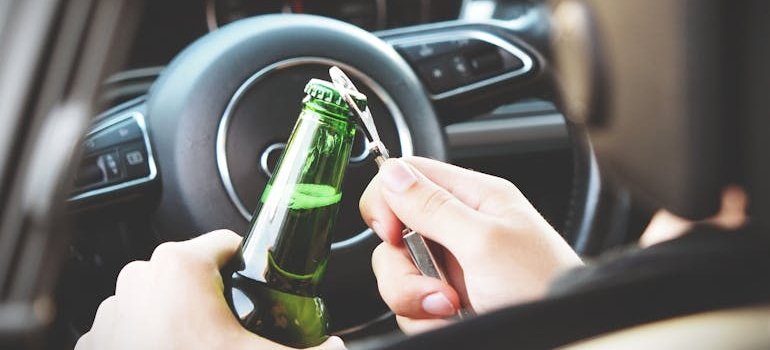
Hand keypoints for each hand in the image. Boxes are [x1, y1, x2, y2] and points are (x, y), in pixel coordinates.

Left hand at [75, 230, 344, 349]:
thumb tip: (336, 348)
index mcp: (181, 268)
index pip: (229, 244)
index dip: (251, 266)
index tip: (259, 287)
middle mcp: (138, 279)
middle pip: (194, 273)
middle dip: (216, 296)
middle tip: (235, 328)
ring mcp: (110, 312)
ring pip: (160, 299)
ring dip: (179, 318)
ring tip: (200, 349)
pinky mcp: (93, 344)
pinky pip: (130, 328)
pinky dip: (148, 341)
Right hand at [360, 157, 581, 333]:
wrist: (558, 336)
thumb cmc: (542, 288)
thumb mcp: (485, 242)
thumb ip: (434, 206)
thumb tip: (392, 172)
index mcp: (474, 197)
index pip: (408, 175)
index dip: (387, 202)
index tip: (392, 233)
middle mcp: (457, 228)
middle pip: (394, 233)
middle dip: (404, 268)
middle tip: (437, 287)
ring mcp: (450, 266)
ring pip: (397, 273)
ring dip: (415, 299)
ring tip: (452, 308)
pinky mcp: (444, 300)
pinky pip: (409, 305)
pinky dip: (424, 318)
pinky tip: (453, 319)